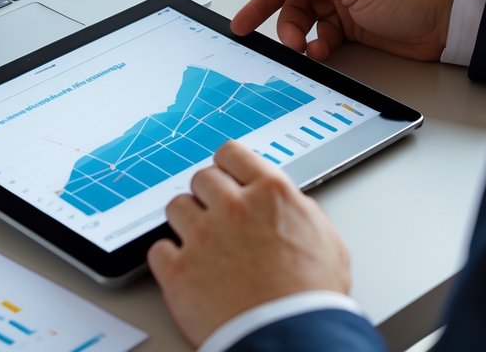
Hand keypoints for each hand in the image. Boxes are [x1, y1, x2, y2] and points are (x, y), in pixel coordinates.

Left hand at [148, 142, 349, 346]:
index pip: (231, 153)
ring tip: (205, 248)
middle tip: (220, 220)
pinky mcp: (178, 270)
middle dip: (209, 196)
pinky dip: (170, 260)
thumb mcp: (326, 241)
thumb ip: (299, 210)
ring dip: (187, 224)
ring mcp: (202, 237)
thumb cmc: (314, 300)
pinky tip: (189, 272)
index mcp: (271, 194)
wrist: (294, 342)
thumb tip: (284, 200)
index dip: (228, 167)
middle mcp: (233, 207)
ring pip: (176, 207)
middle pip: (201, 178)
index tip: (227, 177)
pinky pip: (159, 249)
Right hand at [230, 0, 460, 61]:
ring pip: (306, 23)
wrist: (447, 21)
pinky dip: (320, 47)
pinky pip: (324, 38)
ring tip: (310, 49)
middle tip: (288, 42)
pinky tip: (324, 52)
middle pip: (292, 4)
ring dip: (304, 38)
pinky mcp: (354, 28)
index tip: (243, 22)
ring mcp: (344, 4)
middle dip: (287, 24)